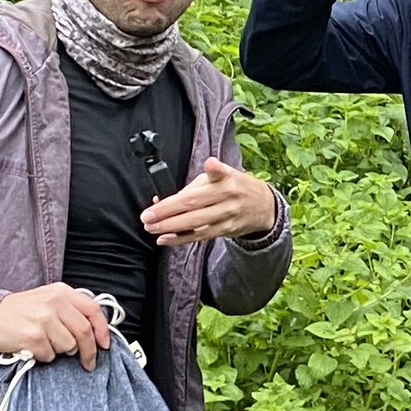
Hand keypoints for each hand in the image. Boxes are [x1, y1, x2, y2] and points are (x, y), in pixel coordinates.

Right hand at [0, 281, 112, 367]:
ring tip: (45, 343)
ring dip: (59, 351)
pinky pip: (50, 355)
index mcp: (61, 292)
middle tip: (88, 363)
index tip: (104, 345)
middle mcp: (54, 302)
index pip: (93, 311)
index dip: (102, 331)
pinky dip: (43, 356)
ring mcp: (43, 319)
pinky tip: (33, 348)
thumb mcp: (47, 299)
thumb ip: (70, 310)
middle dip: (89, 352)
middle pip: (84, 332)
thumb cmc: (19, 311)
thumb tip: (95, 332)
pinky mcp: (33, 337)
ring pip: (68, 346)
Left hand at [143, 156, 283, 244]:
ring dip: (171, 227)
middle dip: (168, 211)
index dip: (210, 172)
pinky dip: (181, 239)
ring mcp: (227, 216)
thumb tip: (163, 199)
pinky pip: (200, 236)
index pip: (214, 176)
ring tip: (151, 228)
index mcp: (226, 178)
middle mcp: (228, 197)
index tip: (201, 171)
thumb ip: (195, 186)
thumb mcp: (222, 176)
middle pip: (194, 205)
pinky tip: (165, 239)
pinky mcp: (226, 230)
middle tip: (147, 216)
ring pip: (196, 223)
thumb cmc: (235, 187)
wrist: (264, 206)